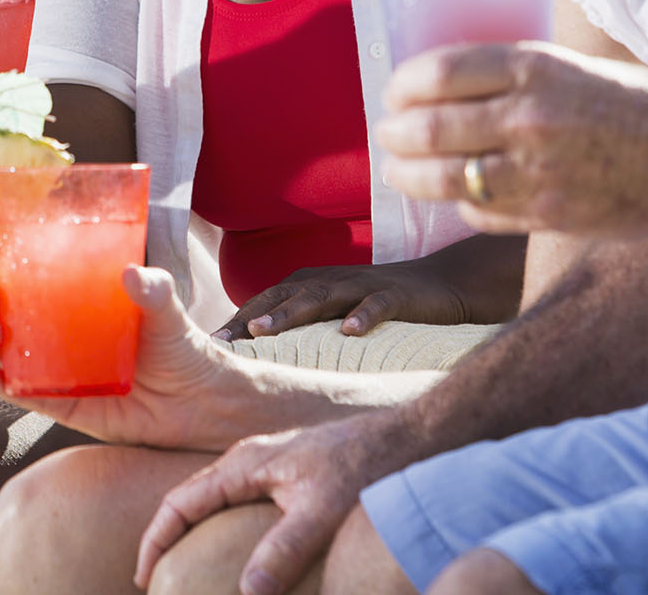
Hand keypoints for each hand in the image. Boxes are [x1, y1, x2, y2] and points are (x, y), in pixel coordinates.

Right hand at [0, 253, 274, 451]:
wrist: (200, 405)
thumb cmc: (181, 350)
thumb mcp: (168, 312)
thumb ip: (154, 290)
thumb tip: (132, 273)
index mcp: (81, 305)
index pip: (33, 281)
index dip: (5, 269)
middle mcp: (64, 336)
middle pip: (10, 315)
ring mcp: (60, 371)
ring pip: (9, 354)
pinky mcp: (64, 406)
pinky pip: (23, 394)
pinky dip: (0, 384)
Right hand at [136, 408, 422, 594]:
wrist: (405, 435)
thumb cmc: (364, 465)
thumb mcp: (322, 511)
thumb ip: (284, 548)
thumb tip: (248, 591)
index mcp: (243, 463)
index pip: (179, 502)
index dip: (155, 541)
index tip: (144, 578)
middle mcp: (247, 460)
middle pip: (189, 500)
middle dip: (167, 539)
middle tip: (156, 581)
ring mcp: (267, 464)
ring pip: (214, 500)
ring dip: (193, 532)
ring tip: (186, 570)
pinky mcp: (286, 473)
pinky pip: (238, 502)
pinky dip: (221, 527)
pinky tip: (235, 551)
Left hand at [215, 249, 502, 340]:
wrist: (441, 286)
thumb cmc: (377, 307)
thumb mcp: (334, 318)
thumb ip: (302, 332)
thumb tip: (258, 368)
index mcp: (310, 285)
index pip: (264, 300)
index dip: (235, 319)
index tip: (205, 343)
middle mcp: (330, 280)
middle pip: (283, 295)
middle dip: (249, 315)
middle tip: (220, 339)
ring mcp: (361, 286)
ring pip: (320, 296)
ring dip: (290, 312)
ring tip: (262, 331)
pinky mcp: (395, 295)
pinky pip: (376, 304)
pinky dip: (362, 315)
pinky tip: (349, 333)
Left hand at [376, 42, 647, 233]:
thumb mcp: (582, 68)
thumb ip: (527, 76)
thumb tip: (465, 83)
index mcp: (536, 67)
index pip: (441, 71)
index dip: (405, 84)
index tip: (395, 90)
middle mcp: (528, 117)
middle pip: (430, 127)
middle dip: (397, 133)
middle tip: (388, 133)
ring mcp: (536, 171)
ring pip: (444, 178)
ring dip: (410, 175)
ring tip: (398, 171)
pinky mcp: (548, 214)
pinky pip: (481, 213)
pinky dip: (461, 206)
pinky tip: (457, 199)